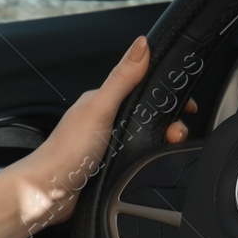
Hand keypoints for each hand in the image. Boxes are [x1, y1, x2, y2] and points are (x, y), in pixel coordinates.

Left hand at [0, 36, 195, 237]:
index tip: (187, 107)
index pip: (145, 91)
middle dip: (170, 125)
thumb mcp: (100, 108)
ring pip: (151, 140)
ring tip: (167, 149)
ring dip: (163, 145)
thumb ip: (123, 78)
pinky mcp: (115, 168)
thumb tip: (142, 44)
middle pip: (153, 117)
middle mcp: (109, 122)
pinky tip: (153, 165)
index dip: (168, 97)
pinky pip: (143, 160)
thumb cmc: (66, 151)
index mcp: (105, 102)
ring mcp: (113, 146)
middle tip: (174, 134)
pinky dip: (152, 161)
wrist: (49, 193)